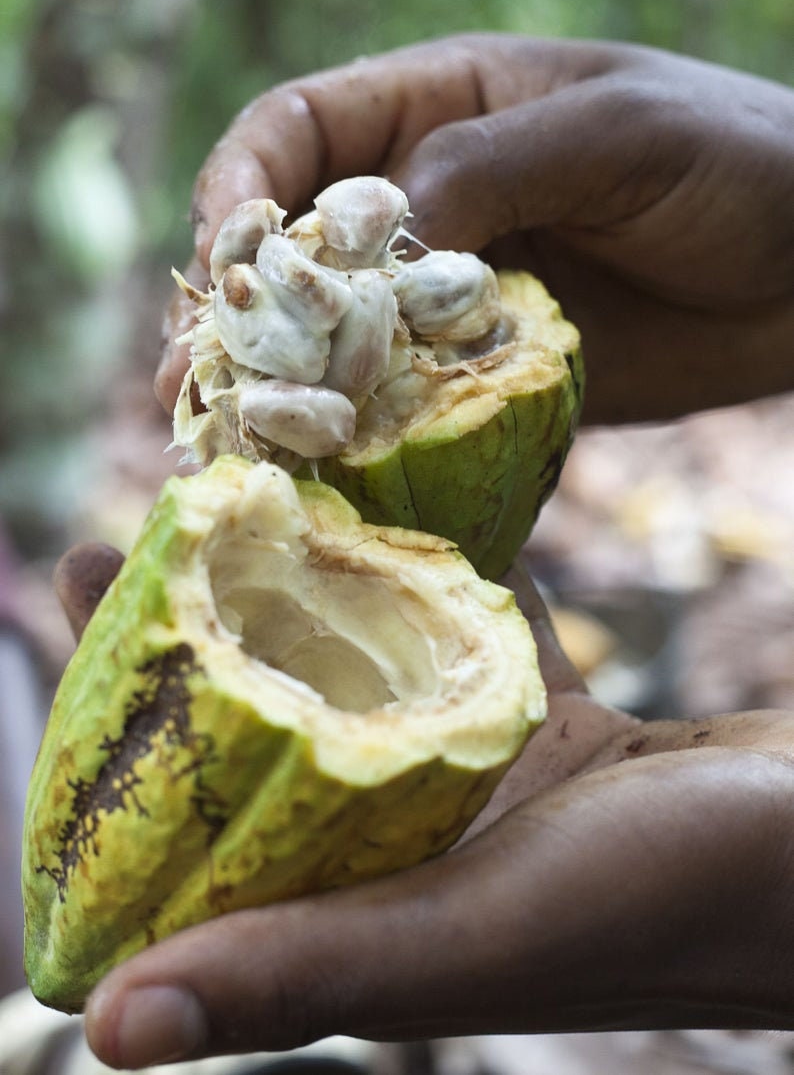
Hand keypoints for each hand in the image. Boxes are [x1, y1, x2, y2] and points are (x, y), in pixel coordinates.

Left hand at [55, 545, 793, 1067]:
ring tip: (234, 498)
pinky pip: (452, 629)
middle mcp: (395, 843)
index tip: (71, 588)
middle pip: (255, 729)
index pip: (190, 819)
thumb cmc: (669, 897)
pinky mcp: (533, 722)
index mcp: (355, 910)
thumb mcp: (476, 933)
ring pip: (351, 666)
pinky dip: (418, 565)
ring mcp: (465, 777)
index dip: (115, 722)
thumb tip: (102, 1028)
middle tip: (125, 531)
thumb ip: (311, 969)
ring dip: (289, 587)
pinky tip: (384, 501)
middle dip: (183, 628)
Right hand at [156, 34, 793, 423]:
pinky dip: (358, 439)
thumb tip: (371, 242)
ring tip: (223, 440)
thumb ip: (488, 169)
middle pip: (293, 248)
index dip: (240, 184)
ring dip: (275, 386)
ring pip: (335, 336)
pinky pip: (403, 404)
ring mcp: (451, 295)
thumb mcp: (614, 134)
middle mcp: (428, 202)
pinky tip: (321, 477)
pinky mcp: (486, 374)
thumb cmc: (734, 160)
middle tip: (190, 378)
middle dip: (233, 309)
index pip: (296, 131)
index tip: (225, 252)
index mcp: (438, 108)